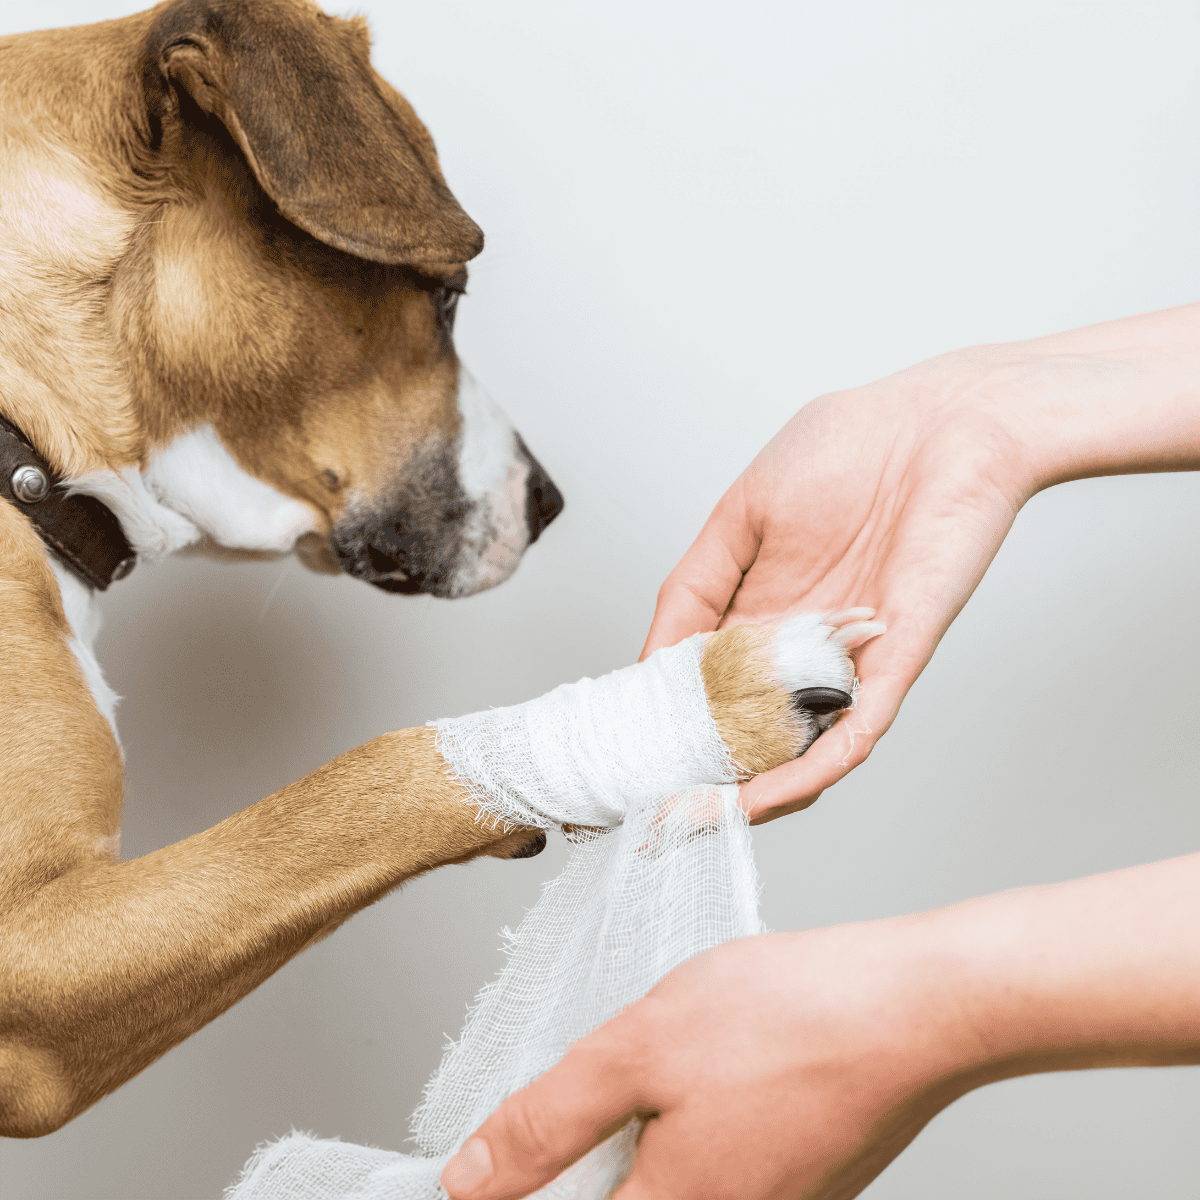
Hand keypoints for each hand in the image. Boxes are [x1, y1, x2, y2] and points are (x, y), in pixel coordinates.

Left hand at [440, 852, 1199, 1199]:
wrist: (915, 1008)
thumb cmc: (789, 1018)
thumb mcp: (639, 1049)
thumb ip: (548, 1122)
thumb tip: (470, 1182)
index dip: (518, 1185)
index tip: (498, 1160)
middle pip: (619, 1198)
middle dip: (582, 1157)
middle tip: (575, 1102)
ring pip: (666, 1183)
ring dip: (637, 1139)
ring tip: (653, 1067)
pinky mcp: (801, 1183)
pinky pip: (716, 1166)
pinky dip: (688, 1126)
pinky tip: (710, 1066)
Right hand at [643, 349, 1034, 821]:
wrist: (946, 422)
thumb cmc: (849, 447)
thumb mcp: (739, 515)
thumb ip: (693, 588)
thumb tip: (647, 662)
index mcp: (758, 614)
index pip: (703, 688)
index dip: (665, 727)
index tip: (621, 762)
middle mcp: (800, 651)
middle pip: (744, 733)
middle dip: (697, 778)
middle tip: (644, 815)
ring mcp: (847, 664)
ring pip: (795, 752)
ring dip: (744, 794)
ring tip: (686, 822)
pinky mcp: (894, 666)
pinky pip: (850, 734)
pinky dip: (805, 772)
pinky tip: (755, 800)